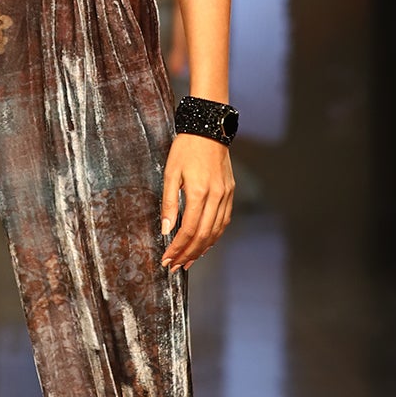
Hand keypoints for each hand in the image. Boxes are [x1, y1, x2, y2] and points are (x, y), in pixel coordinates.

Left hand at [160, 133, 233, 270]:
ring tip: (188, 260)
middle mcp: (216, 196)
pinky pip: (224, 221)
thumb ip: (169, 203)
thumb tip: (165, 229)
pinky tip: (205, 243)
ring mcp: (226, 195)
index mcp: (199, 192)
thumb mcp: (171, 173)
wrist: (209, 130)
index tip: (167, 259)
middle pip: (204, 235)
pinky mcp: (230, 192)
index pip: (188, 230)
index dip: (177, 248)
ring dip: (202, 249)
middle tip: (175, 266)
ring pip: (216, 231)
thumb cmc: (186, 149)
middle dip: (188, 254)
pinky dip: (214, 236)